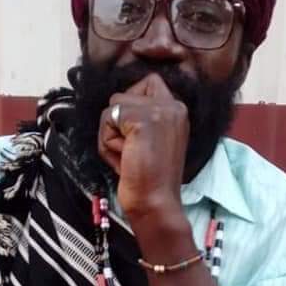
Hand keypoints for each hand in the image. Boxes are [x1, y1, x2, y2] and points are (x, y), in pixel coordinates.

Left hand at [98, 73, 189, 224]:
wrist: (156, 202)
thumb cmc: (151, 180)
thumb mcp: (154, 140)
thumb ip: (144, 118)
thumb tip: (118, 106)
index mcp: (179, 110)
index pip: (147, 83)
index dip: (130, 105)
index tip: (134, 135)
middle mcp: (174, 105)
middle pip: (123, 95)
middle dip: (117, 123)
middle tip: (133, 150)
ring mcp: (159, 110)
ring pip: (112, 107)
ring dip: (111, 135)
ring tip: (129, 156)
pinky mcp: (141, 120)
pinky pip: (106, 120)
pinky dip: (107, 143)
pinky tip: (125, 159)